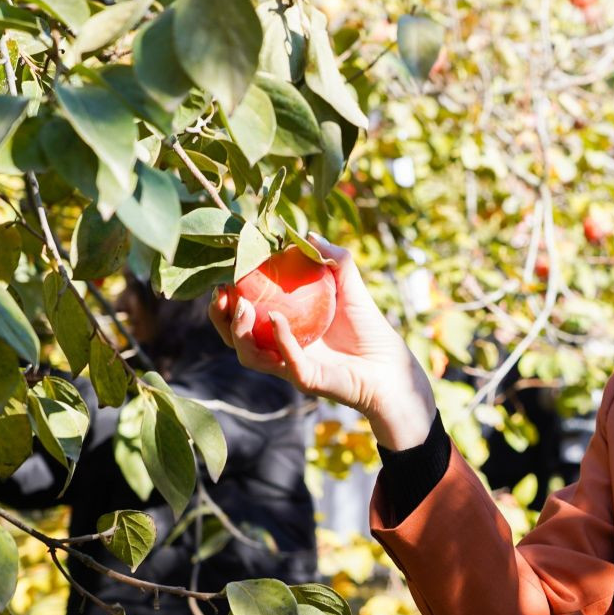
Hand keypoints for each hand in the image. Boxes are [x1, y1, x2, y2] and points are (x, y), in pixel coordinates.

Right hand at [209, 234, 436, 449]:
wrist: (392, 367)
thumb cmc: (370, 330)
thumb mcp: (351, 288)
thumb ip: (335, 261)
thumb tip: (310, 234)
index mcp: (283, 329)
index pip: (244, 315)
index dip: (228, 299)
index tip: (224, 274)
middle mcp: (280, 350)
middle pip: (236, 338)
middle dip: (221, 318)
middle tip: (220, 293)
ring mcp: (291, 366)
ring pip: (250, 356)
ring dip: (241, 331)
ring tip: (243, 307)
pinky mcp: (308, 380)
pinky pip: (287, 361)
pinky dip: (280, 340)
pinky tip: (276, 319)